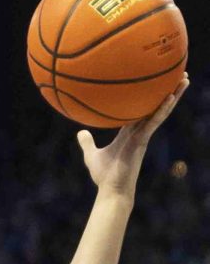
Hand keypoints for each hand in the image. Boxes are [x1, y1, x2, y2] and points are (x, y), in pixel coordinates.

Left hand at [78, 75, 188, 198]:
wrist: (111, 190)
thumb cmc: (103, 175)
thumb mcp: (92, 154)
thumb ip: (87, 142)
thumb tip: (80, 131)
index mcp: (129, 132)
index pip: (141, 110)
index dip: (149, 98)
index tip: (155, 84)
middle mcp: (139, 132)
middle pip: (156, 107)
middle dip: (168, 91)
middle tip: (179, 74)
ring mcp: (143, 136)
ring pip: (160, 111)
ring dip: (173, 95)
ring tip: (183, 78)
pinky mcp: (142, 141)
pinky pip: (154, 121)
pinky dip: (162, 109)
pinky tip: (170, 96)